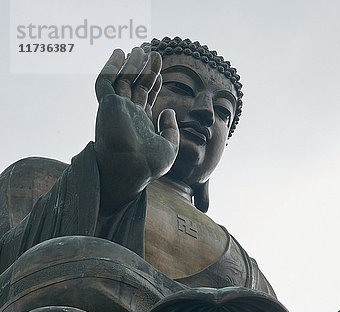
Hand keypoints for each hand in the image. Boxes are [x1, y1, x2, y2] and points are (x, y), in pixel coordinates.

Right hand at [94, 48, 178, 213]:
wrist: (131, 170)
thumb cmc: (149, 165)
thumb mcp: (170, 147)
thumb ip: (171, 129)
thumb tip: (168, 110)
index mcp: (140, 122)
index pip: (146, 97)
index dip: (153, 82)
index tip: (160, 72)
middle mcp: (126, 113)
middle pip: (135, 85)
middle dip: (144, 69)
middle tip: (153, 53)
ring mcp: (116, 108)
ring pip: (122, 80)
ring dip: (132, 64)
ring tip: (142, 48)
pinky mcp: (107, 105)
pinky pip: (105, 81)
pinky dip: (111, 66)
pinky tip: (119, 53)